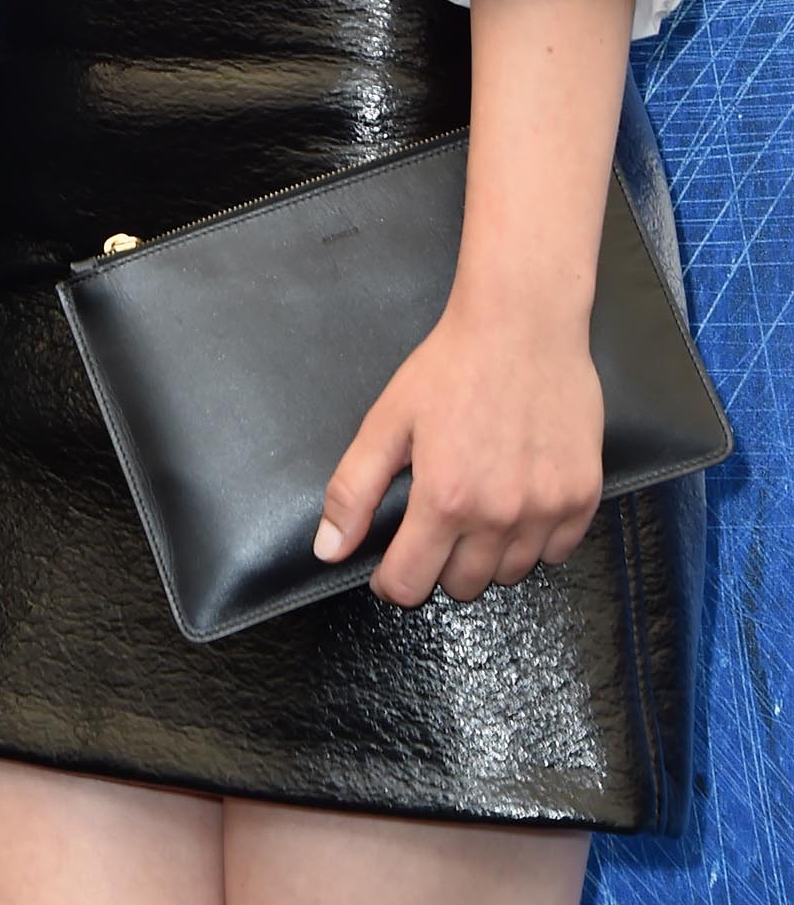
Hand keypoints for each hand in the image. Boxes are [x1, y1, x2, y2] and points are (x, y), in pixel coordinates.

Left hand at [314, 295, 604, 606]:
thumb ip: (353, 490)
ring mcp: (546, 510)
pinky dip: (536, 539)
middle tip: (439, 519)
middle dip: (441, 563)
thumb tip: (328, 548)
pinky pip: (556, 552)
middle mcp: (499, 516)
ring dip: (489, 554)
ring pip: (510, 574)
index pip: (410, 585)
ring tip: (479, 506)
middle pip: (462, 586)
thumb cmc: (453, 365)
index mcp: (444, 499)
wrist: (522, 324)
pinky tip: (519, 500)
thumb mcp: (388, 420)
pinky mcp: (583, 498)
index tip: (393, 562)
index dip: (393, 580)